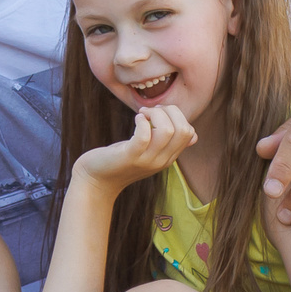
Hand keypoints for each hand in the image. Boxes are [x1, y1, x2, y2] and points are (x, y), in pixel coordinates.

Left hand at [71, 104, 195, 192]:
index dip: (177, 115)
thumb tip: (194, 136)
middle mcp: (162, 160)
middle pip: (183, 130)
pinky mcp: (130, 157)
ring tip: (142, 114)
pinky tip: (136, 119)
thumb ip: (168, 143)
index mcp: (169, 157)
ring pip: (167, 130)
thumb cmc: (121, 159)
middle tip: (150, 111)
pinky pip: (144, 136)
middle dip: (169, 111)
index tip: (158, 113)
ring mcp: (147, 160)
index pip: (189, 132)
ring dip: (155, 114)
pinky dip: (142, 121)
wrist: (97, 180)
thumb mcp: (150, 151)